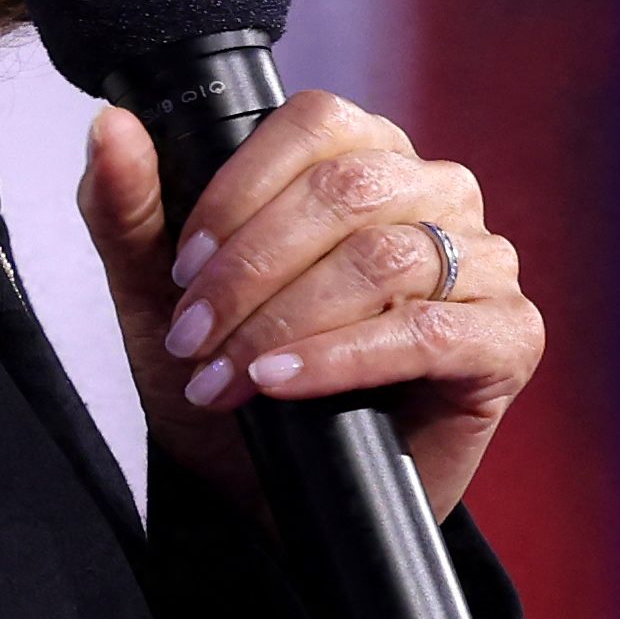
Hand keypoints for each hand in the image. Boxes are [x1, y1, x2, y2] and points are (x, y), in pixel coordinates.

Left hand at [78, 91, 540, 525]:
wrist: (276, 494)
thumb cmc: (235, 380)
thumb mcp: (160, 298)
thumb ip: (129, 209)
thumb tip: (110, 124)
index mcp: (364, 158)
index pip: (315, 124)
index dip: (238, 193)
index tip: (183, 268)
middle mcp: (434, 195)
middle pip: (350, 190)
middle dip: (252, 271)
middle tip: (193, 339)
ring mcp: (482, 264)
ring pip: (387, 259)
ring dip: (287, 322)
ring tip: (229, 378)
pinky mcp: (509, 338)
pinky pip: (431, 331)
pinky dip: (344, 358)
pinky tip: (285, 384)